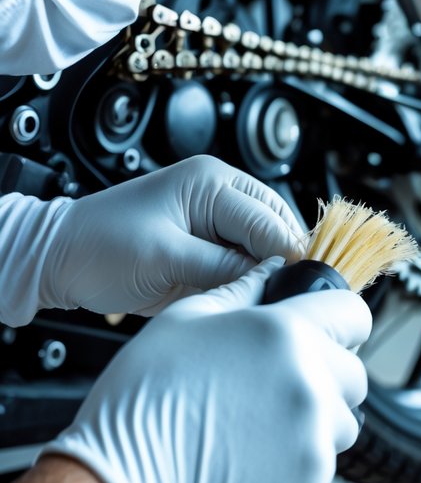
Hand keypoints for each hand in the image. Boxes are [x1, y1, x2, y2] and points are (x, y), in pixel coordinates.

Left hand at [38, 155, 303, 315]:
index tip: (298, 288)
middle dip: (280, 264)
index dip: (287, 255)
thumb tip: (273, 275)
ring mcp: (214, 224)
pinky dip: (245, 286)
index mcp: (211, 181)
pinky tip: (242, 301)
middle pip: (275, 231)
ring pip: (263, 253)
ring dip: (263, 276)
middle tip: (283, 299)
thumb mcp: (166, 258)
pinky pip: (242, 269)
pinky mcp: (207, 251)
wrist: (61, 261)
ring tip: (260, 301)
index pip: (269, 219)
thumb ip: (224, 266)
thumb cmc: (100, 246)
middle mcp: (219, 196)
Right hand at [40, 260, 371, 482]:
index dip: (339, 320)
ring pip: (342, 422)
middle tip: (275, 385)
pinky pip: (323, 465)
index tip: (325, 331)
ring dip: (315, 421)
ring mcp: (313, 437)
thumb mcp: (185, 320)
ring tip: (259, 424)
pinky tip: (251, 456)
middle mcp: (310, 382)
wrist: (126, 479)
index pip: (354, 314)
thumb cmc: (145, 398)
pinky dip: (297, 462)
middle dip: (326, 375)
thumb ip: (241, 291)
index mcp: (284, 332)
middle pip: (353, 374)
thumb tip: (269, 270)